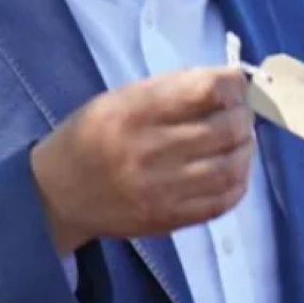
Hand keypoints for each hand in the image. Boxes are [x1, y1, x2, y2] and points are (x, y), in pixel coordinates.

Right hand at [30, 68, 254, 252]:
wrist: (57, 194)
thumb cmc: (93, 135)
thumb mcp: (120, 98)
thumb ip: (172, 90)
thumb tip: (228, 83)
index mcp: (135, 112)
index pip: (206, 91)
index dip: (232, 84)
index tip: (235, 84)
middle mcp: (149, 151)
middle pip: (225, 129)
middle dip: (243, 116)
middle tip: (240, 114)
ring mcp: (161, 190)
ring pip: (230, 167)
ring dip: (245, 149)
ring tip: (241, 141)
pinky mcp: (169, 219)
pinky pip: (221, 202)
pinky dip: (238, 182)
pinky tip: (233, 170)